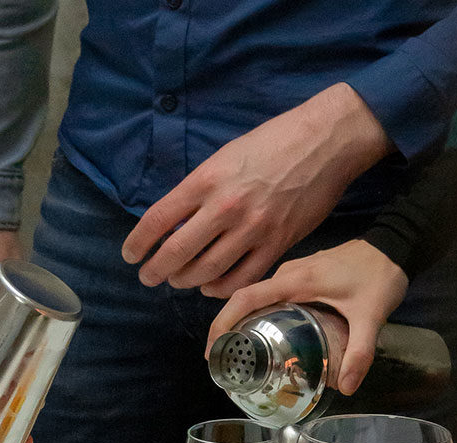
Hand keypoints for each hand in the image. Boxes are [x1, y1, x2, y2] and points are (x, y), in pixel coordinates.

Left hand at [121, 82, 391, 298]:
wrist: (325, 141)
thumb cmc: (273, 142)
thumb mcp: (224, 156)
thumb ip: (199, 189)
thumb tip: (174, 220)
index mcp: (206, 180)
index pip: (158, 219)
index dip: (138, 243)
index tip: (130, 255)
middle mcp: (225, 207)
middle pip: (177, 253)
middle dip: (156, 271)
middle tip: (149, 276)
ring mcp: (252, 228)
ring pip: (206, 271)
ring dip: (185, 281)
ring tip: (178, 280)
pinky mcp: (278, 243)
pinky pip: (241, 278)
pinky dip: (220, 288)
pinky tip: (211, 287)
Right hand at [206, 240, 407, 394]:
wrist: (395, 244)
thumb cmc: (380, 275)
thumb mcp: (371, 316)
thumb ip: (360, 352)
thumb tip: (345, 388)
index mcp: (296, 281)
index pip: (246, 298)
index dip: (223, 323)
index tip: (212, 350)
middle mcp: (288, 273)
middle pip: (244, 299)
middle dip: (227, 328)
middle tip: (222, 361)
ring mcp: (293, 271)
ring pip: (257, 296)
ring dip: (242, 321)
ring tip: (237, 352)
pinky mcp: (301, 273)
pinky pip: (271, 294)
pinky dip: (259, 313)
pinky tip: (265, 333)